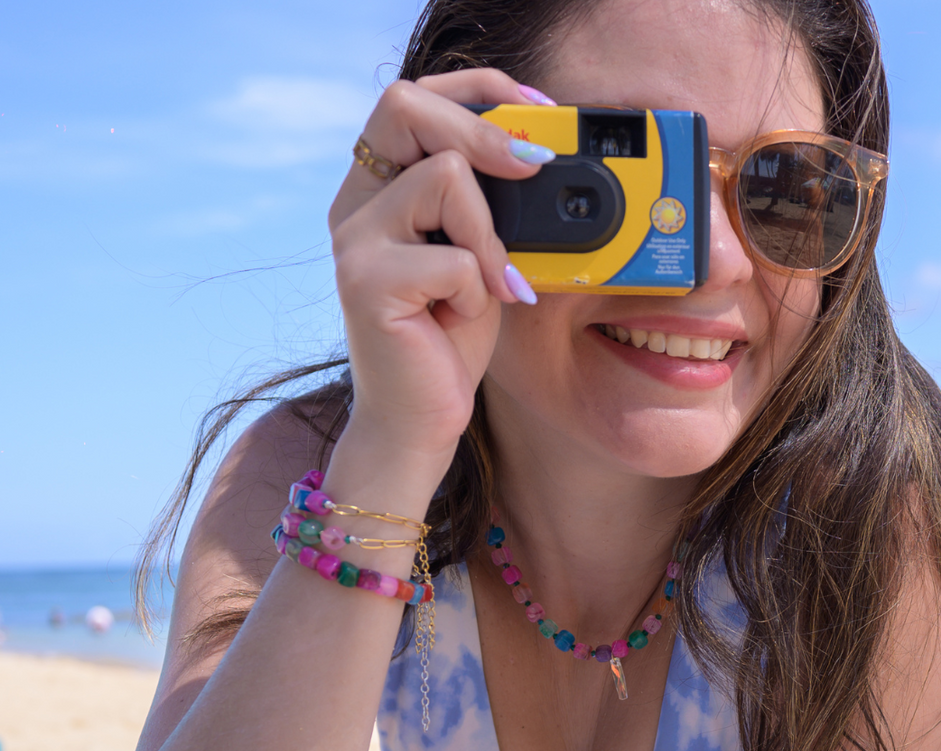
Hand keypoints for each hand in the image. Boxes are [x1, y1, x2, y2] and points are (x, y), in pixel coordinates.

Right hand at [327, 69, 550, 465]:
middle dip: (483, 131)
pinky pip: (453, 258)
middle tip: (535, 167)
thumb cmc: (450, 342)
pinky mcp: (366, 283)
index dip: (477, 91)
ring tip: (488, 286)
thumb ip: (490, 208)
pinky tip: (462, 319)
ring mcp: (354, 240)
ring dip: (488, 234)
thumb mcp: (481, 258)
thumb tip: (538, 156)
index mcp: (379, 187)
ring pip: (442, 178)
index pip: (413, 98)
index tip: (538, 112)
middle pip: (407, 105)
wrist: (421, 421)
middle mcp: (355, 203)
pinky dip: (477, 291)